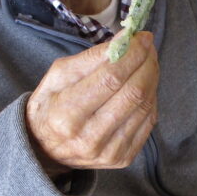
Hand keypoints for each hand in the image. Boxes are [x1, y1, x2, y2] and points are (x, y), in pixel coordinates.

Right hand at [25, 32, 158, 176]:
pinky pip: (148, 121)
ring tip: (148, 61)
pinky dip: (151, 97)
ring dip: (152, 77)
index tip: (142, 37)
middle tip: (148, 46)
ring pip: (145, 106)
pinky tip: (145, 84)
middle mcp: (88, 138)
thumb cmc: (51, 106)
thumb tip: (125, 41)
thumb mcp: (57, 76)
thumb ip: (90, 59)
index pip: (110, 78)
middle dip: (146, 63)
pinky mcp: (123, 158)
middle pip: (133, 92)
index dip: (132, 55)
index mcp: (66, 115)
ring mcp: (108, 152)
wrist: (45, 149)